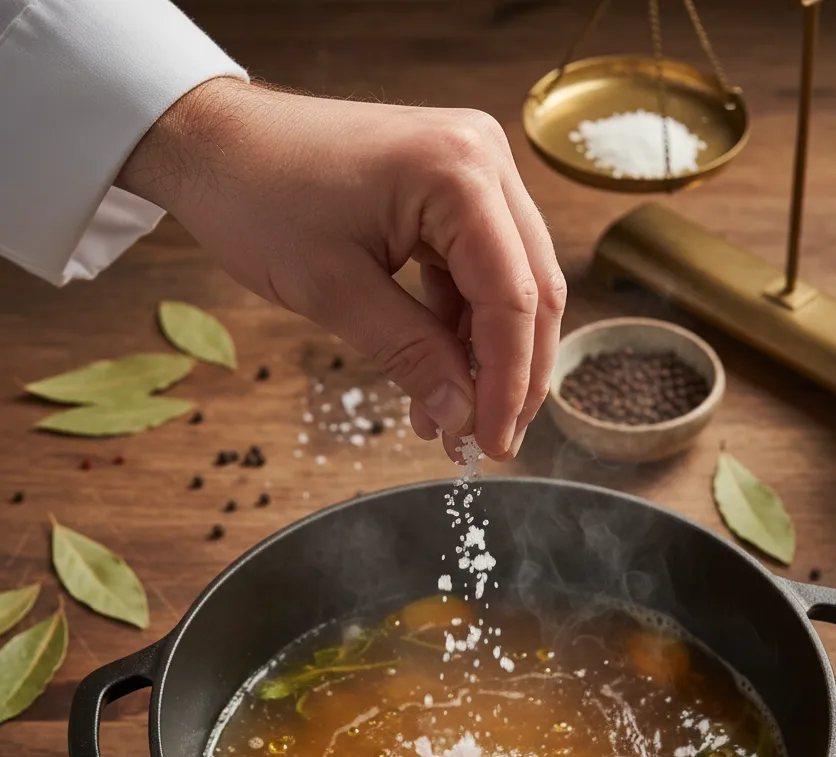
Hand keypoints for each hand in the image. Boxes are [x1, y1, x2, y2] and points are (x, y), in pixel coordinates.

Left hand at [116, 77, 565, 460]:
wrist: (211, 140)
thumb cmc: (255, 196)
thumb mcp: (333, 290)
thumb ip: (411, 355)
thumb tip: (464, 419)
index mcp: (460, 173)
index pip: (513, 298)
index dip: (508, 382)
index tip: (492, 444)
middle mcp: (484, 160)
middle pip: (531, 289)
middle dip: (513, 374)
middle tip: (489, 441)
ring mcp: (472, 170)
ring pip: (510, 284)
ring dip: (486, 356)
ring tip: (452, 421)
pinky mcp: (452, 189)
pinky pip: (476, 270)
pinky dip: (460, 326)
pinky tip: (438, 377)